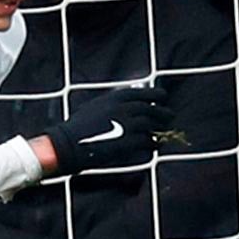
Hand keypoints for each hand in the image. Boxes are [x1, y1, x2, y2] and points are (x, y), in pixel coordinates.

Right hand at [44, 82, 177, 177]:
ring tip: (164, 132)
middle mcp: (123, 109)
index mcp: (115, 98)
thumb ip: (112, 103)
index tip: (163, 97)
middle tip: (169, 116)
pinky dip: (153, 143)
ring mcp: (126, 125)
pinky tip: (154, 145)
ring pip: (151, 124)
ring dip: (161, 128)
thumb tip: (128, 102)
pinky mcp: (127, 142)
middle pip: (150, 108)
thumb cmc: (78, 126)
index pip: (143, 93)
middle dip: (163, 112)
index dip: (156, 95)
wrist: (69, 144)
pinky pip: (147, 141)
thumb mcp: (95, 106)